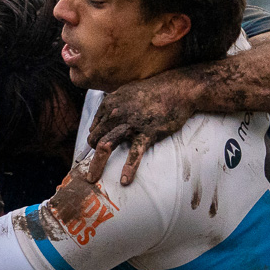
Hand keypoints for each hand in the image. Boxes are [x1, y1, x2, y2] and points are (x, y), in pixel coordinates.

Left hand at [82, 74, 203, 185]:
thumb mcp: (126, 92)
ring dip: (96, 165)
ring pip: (106, 146)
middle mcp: (115, 114)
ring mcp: (130, 124)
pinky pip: (134, 154)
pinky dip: (129, 168)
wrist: (178, 89)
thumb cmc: (153, 91)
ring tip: (91, 179)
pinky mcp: (147, 133)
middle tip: (91, 170)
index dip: (95, 140)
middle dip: (91, 156)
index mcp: (109, 104)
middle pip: (95, 139)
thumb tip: (101, 120)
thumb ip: (112, 105)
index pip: (94, 128)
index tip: (97, 151)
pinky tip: (124, 181)